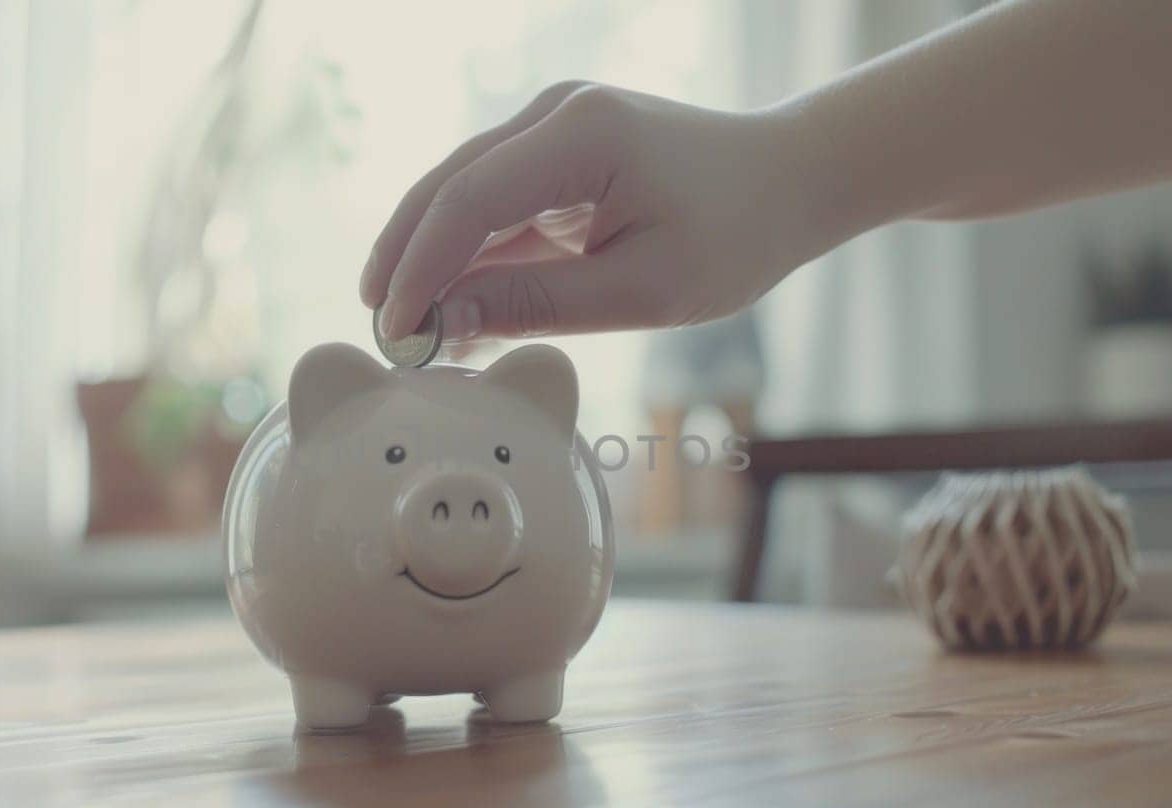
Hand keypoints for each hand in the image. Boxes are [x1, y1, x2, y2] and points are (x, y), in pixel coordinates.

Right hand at [360, 82, 843, 341]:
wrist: (790, 182)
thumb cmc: (735, 236)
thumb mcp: (640, 289)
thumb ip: (537, 303)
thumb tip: (444, 322)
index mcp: (582, 134)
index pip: (468, 200)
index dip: (421, 268)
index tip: (396, 330)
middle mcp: (556, 113)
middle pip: (448, 185)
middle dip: (406, 258)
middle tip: (380, 331)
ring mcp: (554, 124)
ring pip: (463, 191)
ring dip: (433, 257)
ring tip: (407, 328)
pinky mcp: (559, 147)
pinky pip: (497, 201)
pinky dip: (472, 252)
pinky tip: (454, 307)